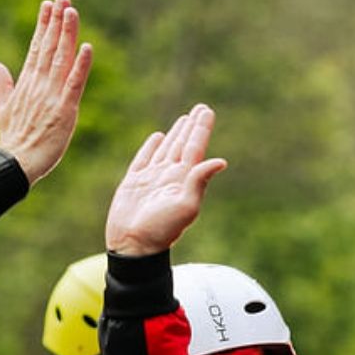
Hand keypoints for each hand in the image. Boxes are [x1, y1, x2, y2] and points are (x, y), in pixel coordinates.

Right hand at [0, 0, 93, 184]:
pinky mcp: (65, 109)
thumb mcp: (3, 107)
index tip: (48, 4)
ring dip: (67, 34)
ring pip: (62, 59)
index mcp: (27, 83)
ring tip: (71, 11)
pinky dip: (81, 65)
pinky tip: (87, 47)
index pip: (37, 47)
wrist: (16, 163)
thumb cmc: (12, 138)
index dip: (43, 25)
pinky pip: (75, 83)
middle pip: (50, 47)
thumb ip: (2, 83)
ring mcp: (52, 96)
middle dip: (56, 21)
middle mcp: (39, 85)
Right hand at [105, 104, 228, 256]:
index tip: (207, 111)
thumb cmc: (161, 230)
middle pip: (184, 144)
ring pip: (166, 149)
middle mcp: (170, 176)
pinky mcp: (134, 183)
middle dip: (192, 126)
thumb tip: (221, 161)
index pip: (196, 147)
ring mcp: (152, 178)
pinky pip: (144, 158)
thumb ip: (200, 181)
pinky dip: (151, 147)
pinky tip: (157, 137)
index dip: (201, 128)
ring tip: (184, 119)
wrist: (134, 246)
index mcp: (184, 179)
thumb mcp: (186, 206)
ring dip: (176, 133)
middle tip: (201, 108)